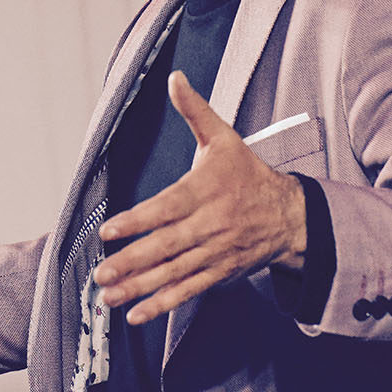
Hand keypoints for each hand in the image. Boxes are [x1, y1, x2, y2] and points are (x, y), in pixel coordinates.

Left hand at [93, 71, 306, 324]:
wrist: (291, 214)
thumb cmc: (247, 174)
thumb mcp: (223, 138)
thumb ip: (195, 111)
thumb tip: (174, 78)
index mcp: (205, 191)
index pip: (166, 208)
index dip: (137, 221)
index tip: (109, 231)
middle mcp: (209, 226)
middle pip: (166, 247)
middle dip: (131, 262)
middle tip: (101, 274)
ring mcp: (214, 253)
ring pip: (173, 274)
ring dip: (139, 288)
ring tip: (108, 296)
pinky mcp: (218, 273)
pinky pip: (188, 291)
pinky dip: (163, 305)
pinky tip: (138, 314)